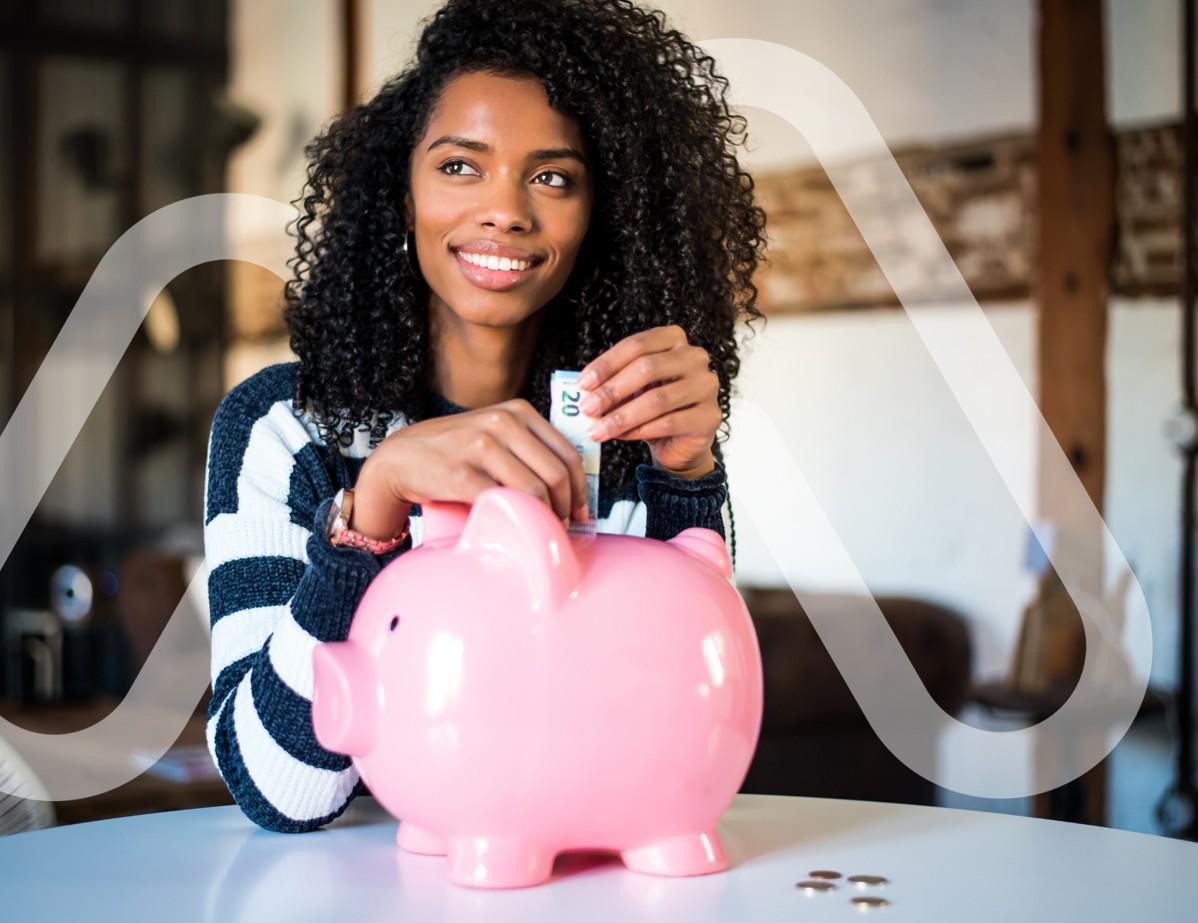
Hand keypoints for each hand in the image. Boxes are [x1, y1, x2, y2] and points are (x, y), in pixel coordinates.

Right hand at [354, 399, 590, 534]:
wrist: (400, 457)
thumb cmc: (454, 450)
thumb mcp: (494, 432)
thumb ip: (528, 446)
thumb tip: (571, 485)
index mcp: (517, 411)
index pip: (567, 452)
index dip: (580, 487)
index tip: (582, 511)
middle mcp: (501, 422)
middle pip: (555, 473)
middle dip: (568, 507)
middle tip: (567, 528)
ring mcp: (480, 446)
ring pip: (535, 489)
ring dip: (547, 517)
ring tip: (546, 532)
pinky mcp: (461, 474)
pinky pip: (504, 501)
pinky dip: (519, 520)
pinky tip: (521, 530)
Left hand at [576, 324, 720, 477]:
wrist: (679, 441)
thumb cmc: (653, 407)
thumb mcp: (631, 388)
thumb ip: (613, 383)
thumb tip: (585, 392)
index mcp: (674, 339)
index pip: (637, 344)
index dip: (607, 364)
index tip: (583, 384)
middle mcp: (695, 357)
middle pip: (647, 368)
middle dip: (612, 390)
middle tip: (587, 408)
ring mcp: (706, 386)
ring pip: (657, 399)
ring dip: (622, 416)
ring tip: (598, 429)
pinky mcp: (710, 416)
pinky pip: (670, 423)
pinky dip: (641, 430)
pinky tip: (621, 436)